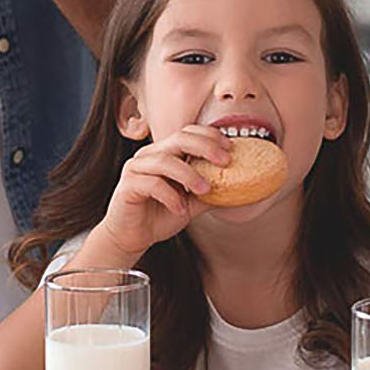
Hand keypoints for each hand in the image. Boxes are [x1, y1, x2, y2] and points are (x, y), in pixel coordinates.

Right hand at [97, 125, 231, 258]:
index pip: (187, 132)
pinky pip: (151, 184)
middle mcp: (150, 155)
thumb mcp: (192, 203)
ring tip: (206, 190)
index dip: (210, 136)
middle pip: (178, 138)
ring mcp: (136, 168)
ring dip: (189, 174)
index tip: (230, 148)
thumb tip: (241, 189)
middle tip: (225, 162)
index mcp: (165, 153)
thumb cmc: (160, 215)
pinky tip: (180, 209)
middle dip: (205, 147)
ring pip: (165, 161)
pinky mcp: (128, 186)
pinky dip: (170, 196)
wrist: (133, 237)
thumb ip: (211, 193)